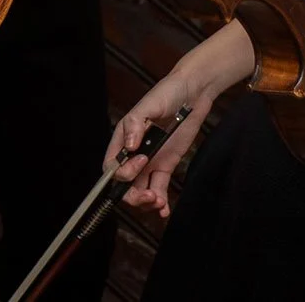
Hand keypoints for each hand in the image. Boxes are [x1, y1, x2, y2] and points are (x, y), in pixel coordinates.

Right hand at [108, 69, 215, 217]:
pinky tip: (165, 210)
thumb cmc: (167, 93)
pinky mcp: (165, 166)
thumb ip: (136, 124)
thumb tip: (131, 147)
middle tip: (148, 197)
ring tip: (159, 203)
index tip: (142, 162)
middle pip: (124, 184)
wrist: (192, 93)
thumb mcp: (149, 104)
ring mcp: (149, 162)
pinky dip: (160, 201)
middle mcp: (134, 153)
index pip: (112, 165)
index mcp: (123, 139)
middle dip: (133, 196)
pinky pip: (159, 188)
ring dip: (147, 202)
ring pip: (140, 190)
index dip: (122, 172)